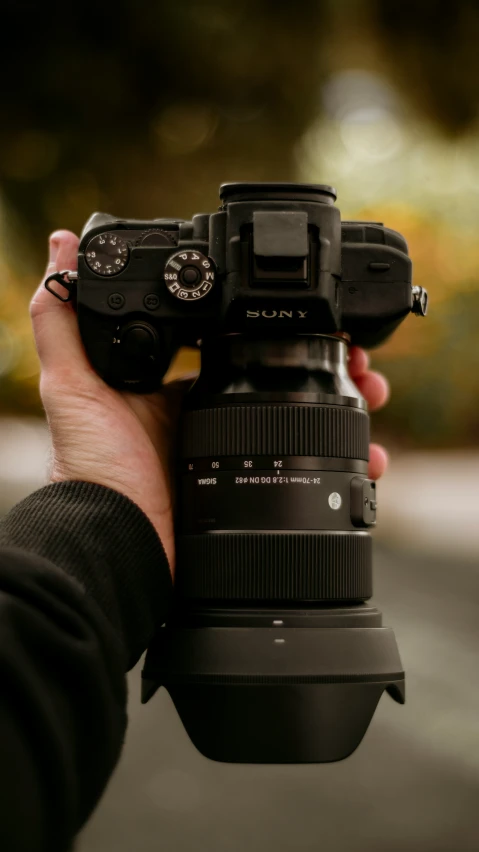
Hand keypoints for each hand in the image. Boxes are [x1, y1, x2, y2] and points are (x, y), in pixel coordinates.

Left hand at [32, 231, 389, 574]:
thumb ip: (62, 319)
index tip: (307, 317)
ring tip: (375, 391)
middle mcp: (206, 418)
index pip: (232, 347)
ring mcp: (232, 455)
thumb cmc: (91, 467)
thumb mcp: (72, 385)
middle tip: (359, 356)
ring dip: (347, 405)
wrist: (117, 541)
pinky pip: (308, 472)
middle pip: (277, 380)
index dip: (273, 331)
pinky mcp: (251, 489)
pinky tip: (369, 456)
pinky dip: (346, 465)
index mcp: (174, 389)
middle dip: (324, 364)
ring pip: (303, 422)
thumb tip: (61, 246)